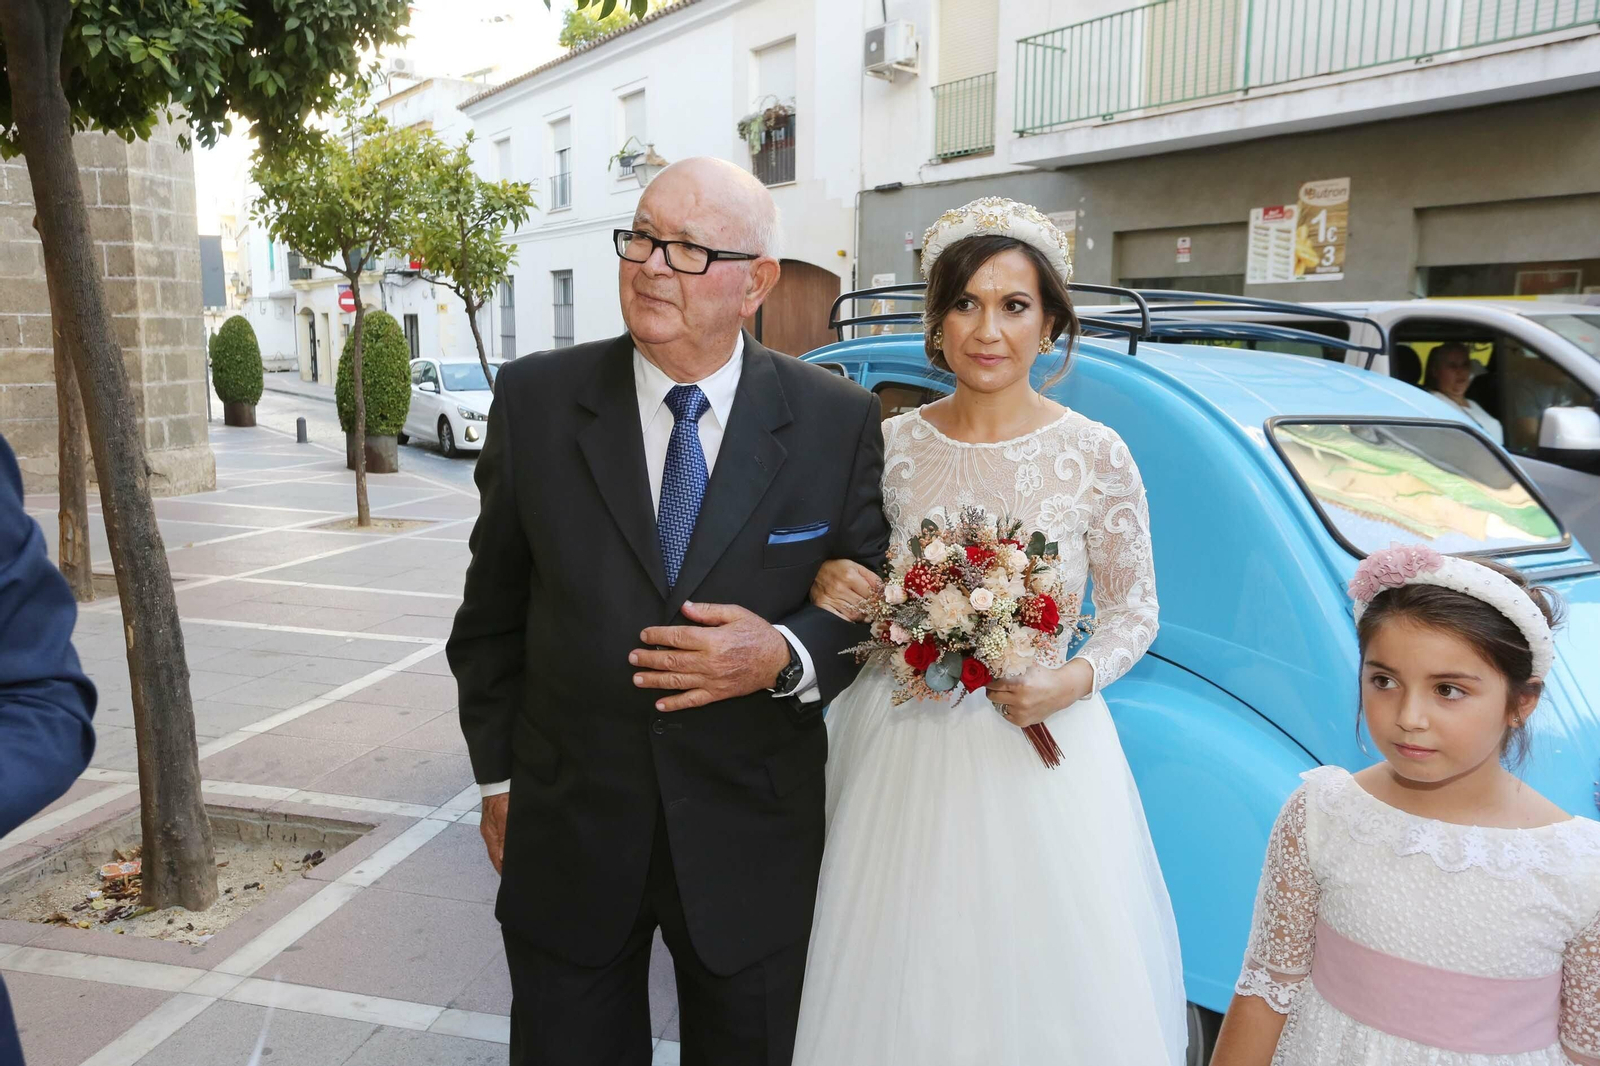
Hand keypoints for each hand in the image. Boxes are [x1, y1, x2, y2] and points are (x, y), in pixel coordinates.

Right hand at [480, 793, 508, 874]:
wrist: (497, 781)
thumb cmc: (501, 796)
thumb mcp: (505, 816)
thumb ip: (504, 836)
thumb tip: (502, 856)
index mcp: (490, 834)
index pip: (495, 857)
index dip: (501, 868)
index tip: (508, 878)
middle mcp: (489, 832)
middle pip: (496, 853)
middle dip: (503, 864)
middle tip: (514, 872)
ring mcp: (491, 827)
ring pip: (498, 845)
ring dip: (505, 855)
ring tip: (514, 862)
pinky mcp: (495, 821)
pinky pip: (500, 837)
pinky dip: (505, 845)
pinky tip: (511, 846)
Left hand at [630, 601, 790, 711]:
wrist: (779, 661)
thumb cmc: (758, 634)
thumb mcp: (736, 614)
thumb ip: (708, 612)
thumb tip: (685, 607)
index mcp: (713, 640)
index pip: (677, 637)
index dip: (658, 636)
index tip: (644, 635)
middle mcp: (709, 662)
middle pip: (672, 660)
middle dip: (649, 658)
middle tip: (633, 657)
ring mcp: (712, 680)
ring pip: (677, 681)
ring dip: (654, 680)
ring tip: (637, 678)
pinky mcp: (717, 694)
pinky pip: (692, 700)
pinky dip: (675, 704)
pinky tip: (660, 705)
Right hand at [810, 559, 882, 621]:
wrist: (814, 569)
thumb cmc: (837, 568)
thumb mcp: (855, 566)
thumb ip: (870, 577)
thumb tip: (883, 590)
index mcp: (849, 576)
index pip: (870, 594)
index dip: (878, 600)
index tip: (881, 603)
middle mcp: (840, 588)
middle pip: (863, 605)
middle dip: (871, 609)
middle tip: (875, 610)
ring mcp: (830, 598)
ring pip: (853, 614)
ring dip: (862, 616)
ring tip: (865, 614)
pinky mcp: (823, 605)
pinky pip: (840, 619)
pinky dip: (849, 621)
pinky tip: (853, 618)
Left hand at [983, 659, 1093, 727]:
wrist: (1060, 691)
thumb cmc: (1043, 677)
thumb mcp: (1027, 667)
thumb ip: (1011, 665)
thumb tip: (992, 663)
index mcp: (1019, 685)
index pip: (994, 685)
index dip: (989, 682)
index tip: (987, 680)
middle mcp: (1020, 700)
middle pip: (992, 697)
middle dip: (992, 691)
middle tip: (995, 687)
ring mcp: (1021, 713)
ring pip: (999, 706)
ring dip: (1002, 700)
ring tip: (1012, 695)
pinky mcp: (1023, 722)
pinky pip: (1007, 715)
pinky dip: (1009, 709)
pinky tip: (1018, 703)